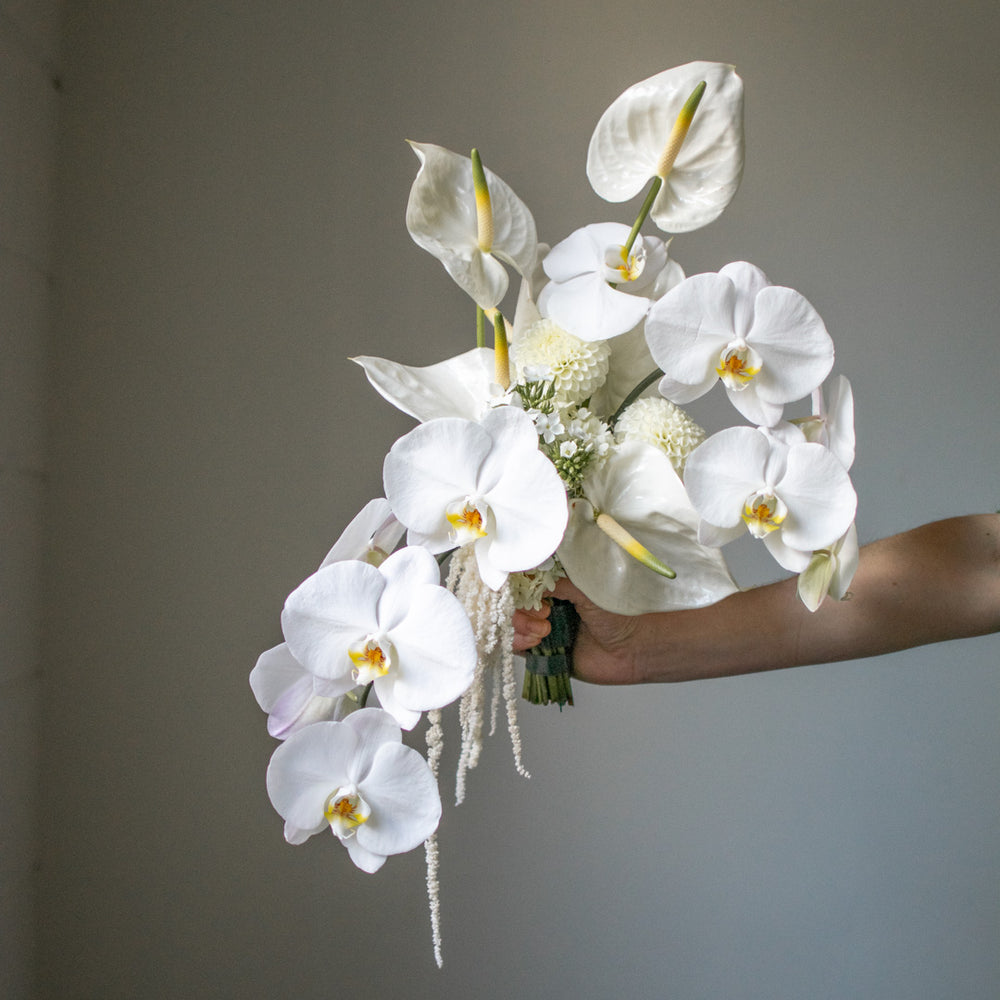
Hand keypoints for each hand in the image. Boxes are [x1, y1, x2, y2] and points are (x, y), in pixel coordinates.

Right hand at [512, 577, 644, 684]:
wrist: (631, 652)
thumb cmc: (617, 617)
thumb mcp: (587, 592)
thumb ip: (559, 583)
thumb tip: (529, 576)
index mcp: (555, 585)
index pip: (522, 579)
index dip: (517, 583)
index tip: (525, 589)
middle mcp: (544, 604)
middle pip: (510, 601)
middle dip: (520, 608)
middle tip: (545, 613)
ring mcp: (538, 626)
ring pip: (508, 622)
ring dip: (520, 625)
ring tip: (543, 631)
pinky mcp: (539, 650)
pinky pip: (514, 644)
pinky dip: (519, 641)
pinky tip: (537, 642)